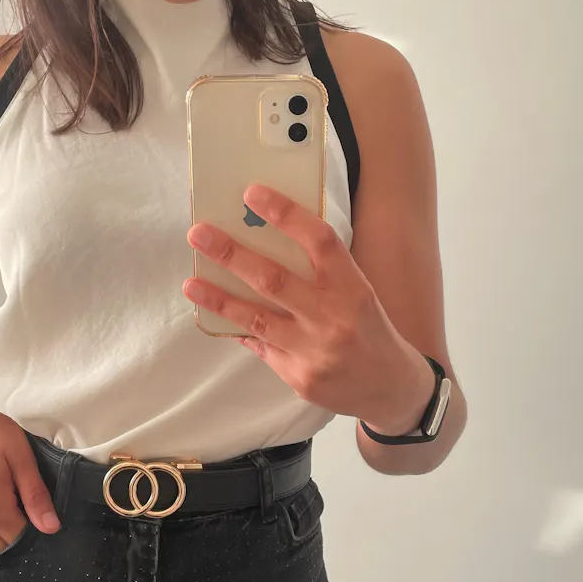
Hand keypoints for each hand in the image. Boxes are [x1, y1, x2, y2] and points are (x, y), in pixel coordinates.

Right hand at [0, 383, 60, 554]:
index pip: (19, 538)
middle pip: (2, 548)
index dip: (34, 530)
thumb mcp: (20, 457)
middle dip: (17, 536)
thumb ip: (35, 495)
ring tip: (9, 514)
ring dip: (0, 539)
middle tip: (24, 512)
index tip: (38, 515)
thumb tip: (51, 527)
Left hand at [183, 184, 430, 432]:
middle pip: (274, 279)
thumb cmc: (369, 328)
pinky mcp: (300, 378)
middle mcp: (334, 317)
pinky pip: (261, 347)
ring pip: (257, 318)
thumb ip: (321, 270)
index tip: (252, 193)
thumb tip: (264, 239)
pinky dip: (240, 329)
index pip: (319, 241)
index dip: (285, 214)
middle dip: (231, 254)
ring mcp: (315, 351)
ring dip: (219, 298)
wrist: (391, 388)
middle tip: (199, 234)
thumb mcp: (357, 291)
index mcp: (353, 287)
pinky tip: (217, 316)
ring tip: (191, 283)